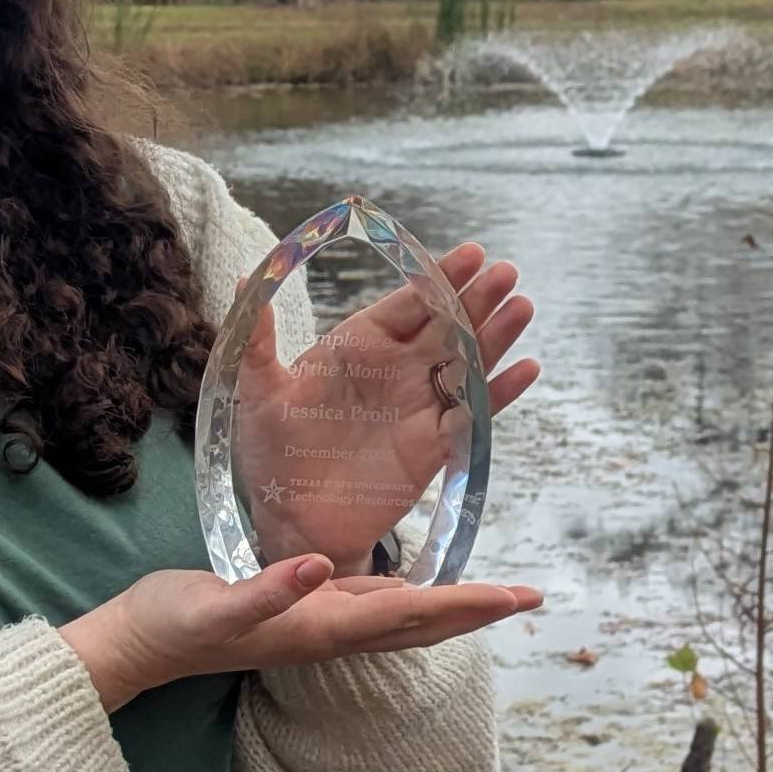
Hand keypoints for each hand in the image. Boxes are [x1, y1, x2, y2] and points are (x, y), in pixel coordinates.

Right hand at [65, 551, 542, 712]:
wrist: (136, 647)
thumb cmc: (173, 622)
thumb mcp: (215, 604)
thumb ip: (266, 589)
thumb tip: (318, 569)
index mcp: (320, 626)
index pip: (411, 614)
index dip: (466, 605)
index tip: (517, 596)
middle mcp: (329, 632)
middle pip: (421, 623)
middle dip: (478, 610)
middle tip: (532, 596)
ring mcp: (316, 627)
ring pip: (402, 618)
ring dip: (451, 608)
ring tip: (493, 595)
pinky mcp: (299, 613)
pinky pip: (370, 605)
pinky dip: (406, 595)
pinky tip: (412, 586)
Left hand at [231, 238, 539, 569]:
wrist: (291, 518)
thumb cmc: (270, 450)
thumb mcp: (257, 389)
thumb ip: (258, 339)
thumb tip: (246, 281)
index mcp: (359, 346)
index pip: (407, 302)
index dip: (438, 278)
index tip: (470, 253)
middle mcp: (396, 370)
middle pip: (446, 326)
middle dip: (476, 299)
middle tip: (506, 272)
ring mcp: (418, 407)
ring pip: (467, 363)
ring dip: (496, 337)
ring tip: (522, 307)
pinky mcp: (433, 448)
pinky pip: (474, 416)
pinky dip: (500, 394)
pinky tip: (526, 370)